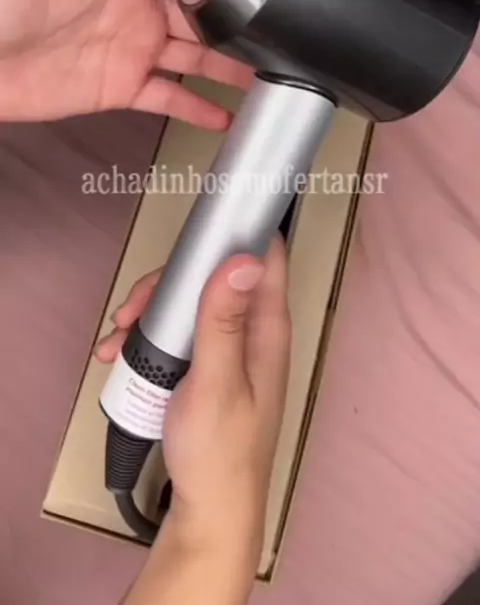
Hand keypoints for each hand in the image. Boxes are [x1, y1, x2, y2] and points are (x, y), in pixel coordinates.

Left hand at [0, 0, 251, 123]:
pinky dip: (196, 109)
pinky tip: (223, 117)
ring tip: (268, 68)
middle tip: (280, 16)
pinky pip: (167, 98)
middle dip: (240, 8)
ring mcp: (131, 48)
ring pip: (195, 54)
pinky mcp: (119, 86)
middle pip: (202, 4)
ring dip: (229, 62)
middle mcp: (134, 4)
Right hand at [96, 237, 289, 568]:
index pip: (266, 257)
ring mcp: (229, 349)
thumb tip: (246, 259)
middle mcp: (252, 331)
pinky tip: (120, 355)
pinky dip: (149, 338)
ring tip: (117, 340)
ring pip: (189, 304)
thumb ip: (224, 321)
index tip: (192, 237)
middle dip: (167, 284)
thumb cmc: (219, 449)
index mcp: (267, 328)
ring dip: (150, 313)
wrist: (210, 510)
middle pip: (213, 277)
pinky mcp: (207, 366)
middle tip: (130, 311)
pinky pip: (179, 334)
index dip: (235, 234)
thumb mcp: (217, 381)